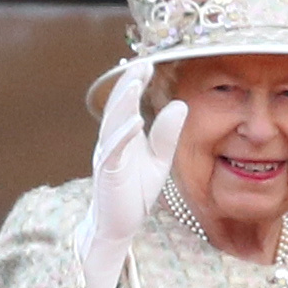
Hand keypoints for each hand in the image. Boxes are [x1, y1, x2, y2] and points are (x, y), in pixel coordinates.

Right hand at [77, 60, 187, 287]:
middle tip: (140, 63)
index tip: (148, 62)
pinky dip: (123, 134)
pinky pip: (114, 150)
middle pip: (117, 106)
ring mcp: (108, 156)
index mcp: (122, 136)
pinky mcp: (108, 173)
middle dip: (127, 84)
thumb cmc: (135, 192)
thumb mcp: (158, 161)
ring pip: (112, 123)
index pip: (128, 103)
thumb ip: (166, 135)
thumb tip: (179, 104)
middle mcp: (111, 141)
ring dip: (123, 102)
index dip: (135, 82)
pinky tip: (134, 121)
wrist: (119, 225)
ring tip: (135, 82)